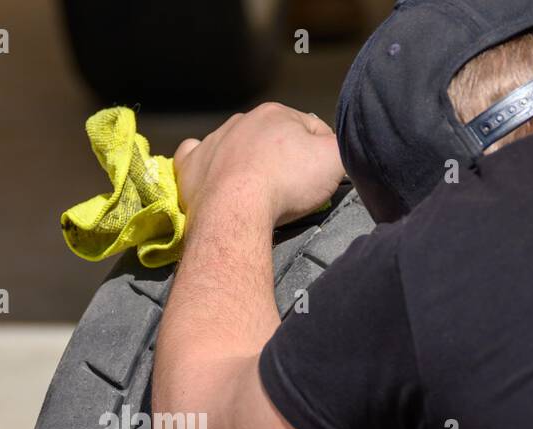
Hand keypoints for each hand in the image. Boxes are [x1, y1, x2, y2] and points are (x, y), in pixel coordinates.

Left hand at [173, 102, 343, 226]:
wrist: (236, 211)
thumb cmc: (285, 184)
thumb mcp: (334, 159)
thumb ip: (341, 145)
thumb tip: (335, 144)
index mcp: (276, 113)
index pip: (309, 128)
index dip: (319, 153)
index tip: (319, 176)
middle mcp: (242, 121)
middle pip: (271, 138)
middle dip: (282, 157)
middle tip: (289, 188)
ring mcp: (213, 142)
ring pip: (235, 146)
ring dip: (247, 161)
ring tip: (256, 190)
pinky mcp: (191, 165)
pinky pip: (195, 154)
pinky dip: (203, 162)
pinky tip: (212, 174)